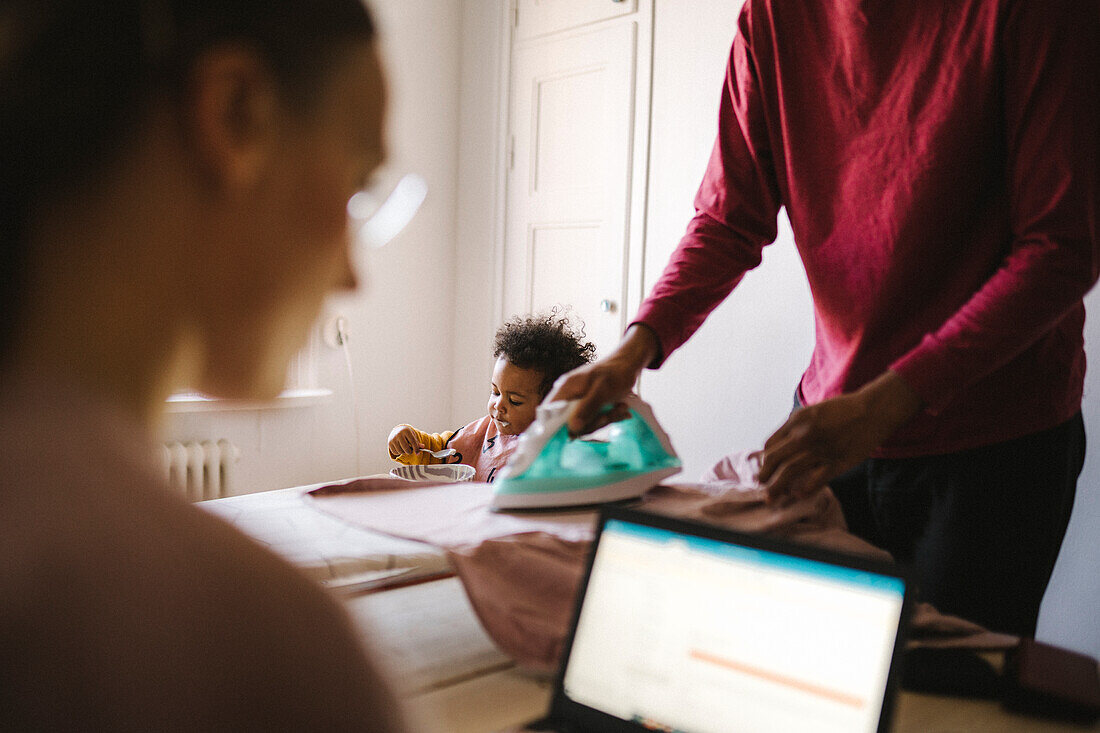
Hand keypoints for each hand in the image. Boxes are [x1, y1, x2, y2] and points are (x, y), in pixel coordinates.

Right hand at [387, 425, 420, 457]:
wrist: (397, 430)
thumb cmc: (407, 434)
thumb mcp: (413, 436)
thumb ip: (417, 442)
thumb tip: (423, 447)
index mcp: (406, 431)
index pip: (413, 442)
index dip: (416, 449)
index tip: (418, 453)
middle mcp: (399, 434)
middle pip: (406, 448)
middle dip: (410, 452)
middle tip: (411, 451)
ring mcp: (393, 439)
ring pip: (401, 451)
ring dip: (404, 452)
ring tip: (406, 449)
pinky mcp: (390, 443)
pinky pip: (395, 452)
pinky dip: (399, 452)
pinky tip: (401, 449)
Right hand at [546, 324, 659, 434]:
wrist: (628, 364)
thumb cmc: (614, 373)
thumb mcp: (601, 391)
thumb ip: (586, 408)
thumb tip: (572, 429)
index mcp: (565, 390)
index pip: (548, 413)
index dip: (555, 427)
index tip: (572, 435)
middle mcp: (568, 397)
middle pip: (570, 423)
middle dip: (593, 422)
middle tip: (609, 416)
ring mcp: (579, 402)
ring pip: (585, 423)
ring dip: (606, 419)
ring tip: (621, 408)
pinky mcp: (590, 406)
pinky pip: (595, 419)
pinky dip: (609, 417)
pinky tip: (621, 409)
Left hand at [757, 371, 922, 503]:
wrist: (873, 410)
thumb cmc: (843, 410)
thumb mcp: (813, 411)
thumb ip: (796, 425)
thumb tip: (780, 444)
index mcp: (797, 420)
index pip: (771, 444)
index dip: (765, 459)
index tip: (766, 467)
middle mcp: (805, 434)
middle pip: (775, 459)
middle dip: (764, 475)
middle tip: (760, 484)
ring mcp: (821, 450)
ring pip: (789, 471)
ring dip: (777, 487)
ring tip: (770, 497)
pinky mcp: (838, 462)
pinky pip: (816, 480)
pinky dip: (804, 490)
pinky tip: (798, 495)